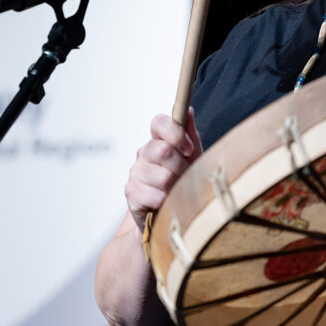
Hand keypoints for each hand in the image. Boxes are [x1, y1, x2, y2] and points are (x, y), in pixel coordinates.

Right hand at [125, 108, 202, 231]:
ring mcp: (135, 173)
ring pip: (162, 176)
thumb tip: (188, 110)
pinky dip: (166, 201)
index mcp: (159, 141)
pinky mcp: (131, 193)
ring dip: (175, 186)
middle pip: (164, 150)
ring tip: (177, 191)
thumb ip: (191, 134)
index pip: (159, 123)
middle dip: (181, 167)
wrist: (171, 215)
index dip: (175, 134)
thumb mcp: (193, 158)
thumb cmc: (184, 183)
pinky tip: (167, 202)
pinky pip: (154, 195)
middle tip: (185, 176)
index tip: (188, 149)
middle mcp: (144, 153)